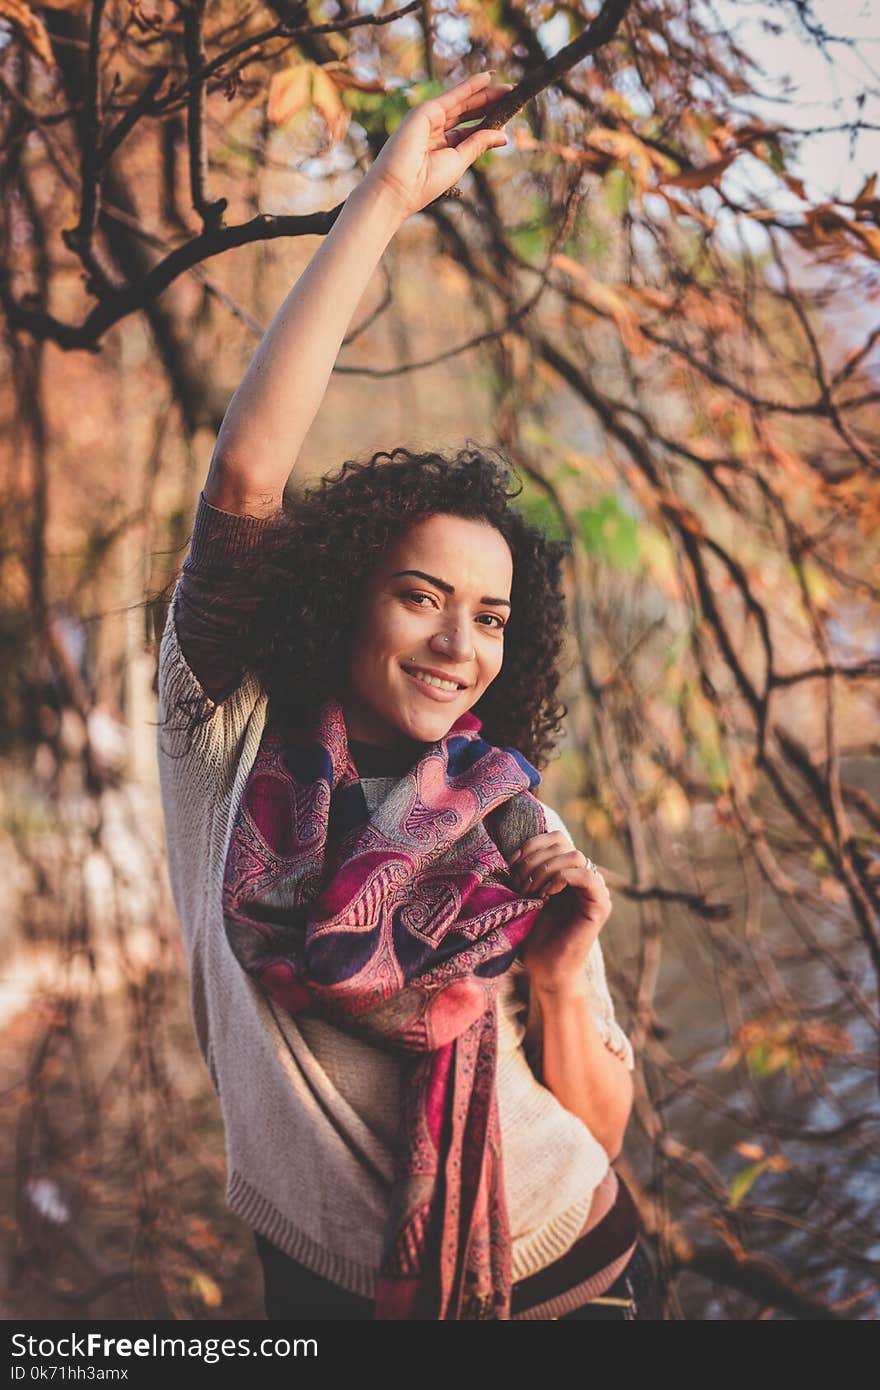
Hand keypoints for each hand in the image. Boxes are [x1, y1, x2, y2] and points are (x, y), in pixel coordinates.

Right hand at [365, 71, 512, 220]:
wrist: (397, 188)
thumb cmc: (425, 183)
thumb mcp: (459, 162)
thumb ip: (478, 144)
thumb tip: (503, 135)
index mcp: (443, 148)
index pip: (470, 130)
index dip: (490, 121)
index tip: (510, 116)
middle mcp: (436, 131)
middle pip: (469, 113)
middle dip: (491, 104)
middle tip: (513, 96)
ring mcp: (430, 119)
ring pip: (463, 103)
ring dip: (485, 93)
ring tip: (508, 88)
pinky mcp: (425, 111)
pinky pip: (452, 96)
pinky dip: (469, 86)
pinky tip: (486, 78)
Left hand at [509, 832, 611, 992]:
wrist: (545, 970)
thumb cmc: (532, 935)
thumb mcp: (527, 894)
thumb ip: (530, 868)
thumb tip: (515, 845)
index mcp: (568, 871)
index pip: (556, 838)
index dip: (532, 845)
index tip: (511, 864)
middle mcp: (585, 877)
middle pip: (563, 844)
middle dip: (534, 860)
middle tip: (518, 883)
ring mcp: (595, 891)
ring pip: (575, 856)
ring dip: (545, 870)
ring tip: (530, 891)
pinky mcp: (600, 906)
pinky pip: (586, 876)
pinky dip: (561, 878)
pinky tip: (546, 895)